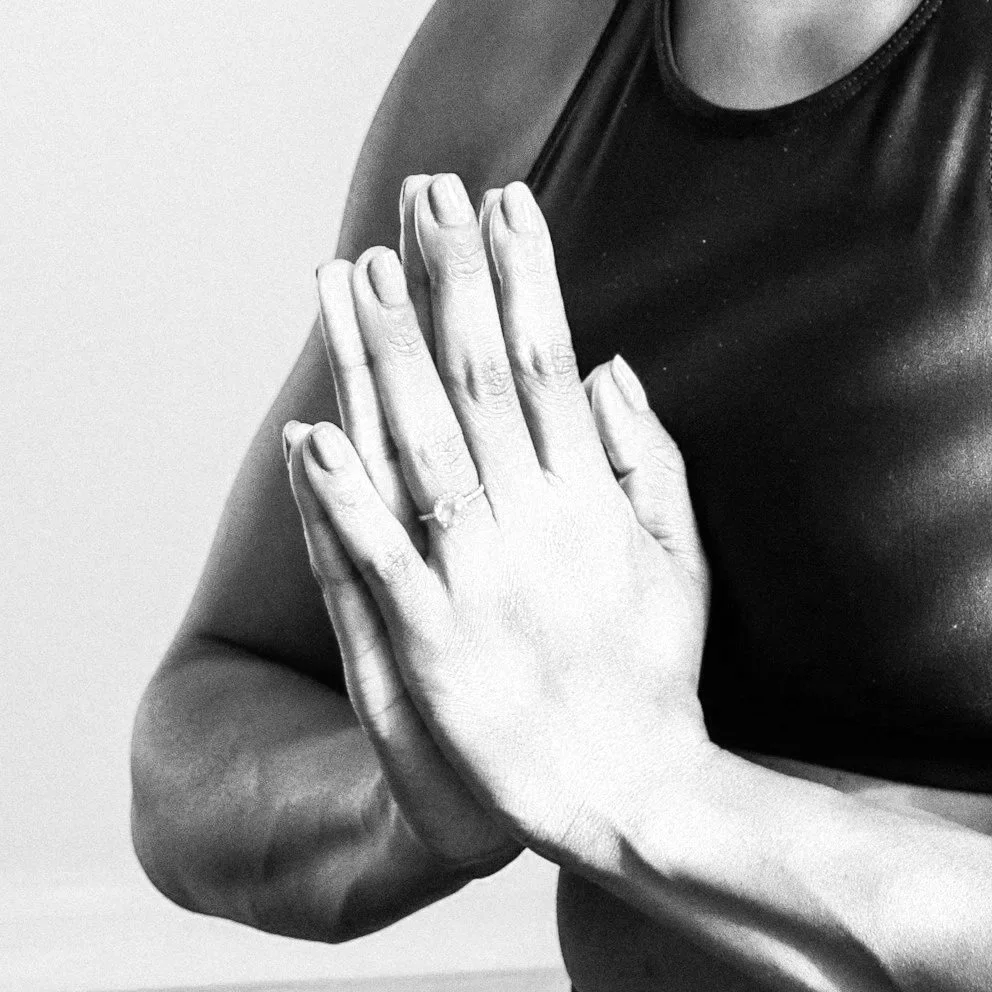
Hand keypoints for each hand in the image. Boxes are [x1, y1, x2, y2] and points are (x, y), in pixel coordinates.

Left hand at [286, 173, 710, 871]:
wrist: (627, 796)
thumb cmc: (652, 675)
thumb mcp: (681, 555)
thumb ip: (649, 456)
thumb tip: (608, 365)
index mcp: (589, 494)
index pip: (545, 358)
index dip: (523, 274)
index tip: (502, 199)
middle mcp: (532, 520)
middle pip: (477, 378)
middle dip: (450, 277)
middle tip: (424, 195)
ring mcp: (475, 579)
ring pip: (418, 444)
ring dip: (384, 354)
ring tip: (356, 270)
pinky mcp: (427, 642)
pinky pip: (375, 557)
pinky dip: (341, 495)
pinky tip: (310, 430)